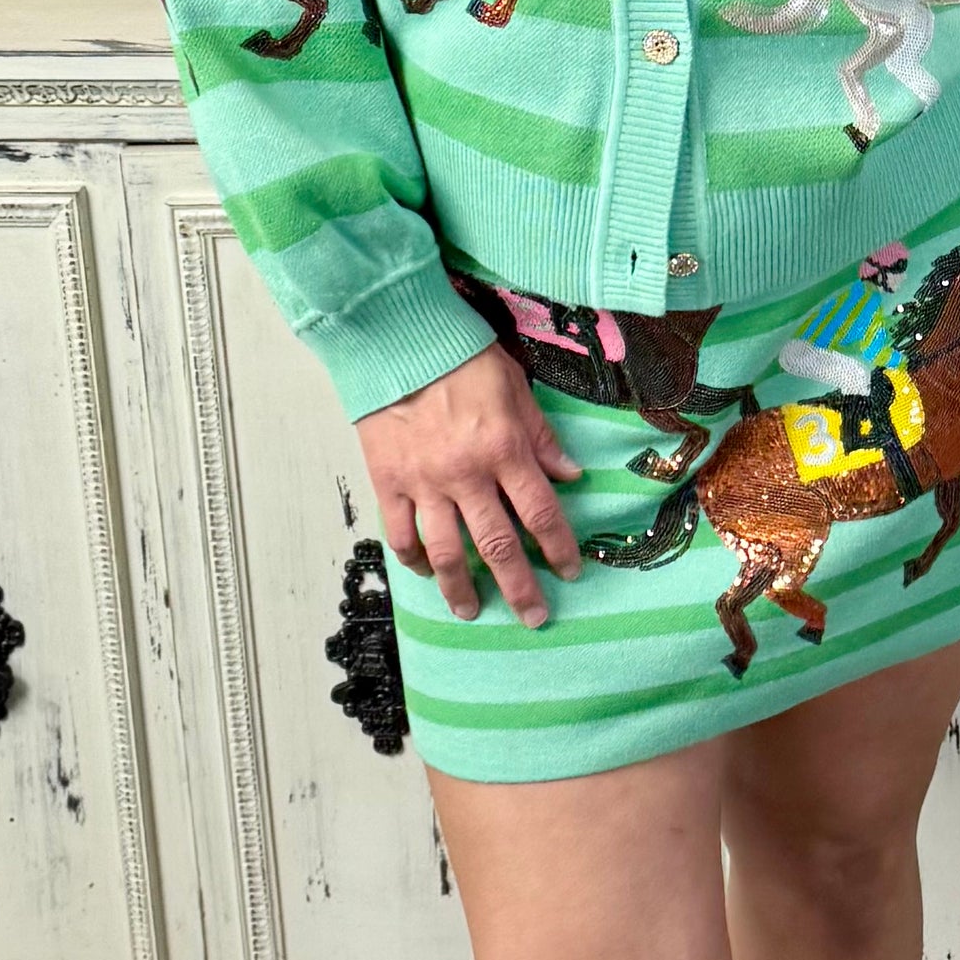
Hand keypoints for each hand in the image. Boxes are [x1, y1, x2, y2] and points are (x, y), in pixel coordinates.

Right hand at [356, 342, 581, 627]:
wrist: (396, 342)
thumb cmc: (462, 358)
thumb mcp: (516, 389)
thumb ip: (541, 438)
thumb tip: (571, 476)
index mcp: (504, 449)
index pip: (540, 512)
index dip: (559, 548)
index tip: (571, 572)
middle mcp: (466, 475)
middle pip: (497, 546)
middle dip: (519, 587)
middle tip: (534, 617)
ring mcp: (424, 483)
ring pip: (446, 552)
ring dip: (461, 588)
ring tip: (471, 611)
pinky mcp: (388, 483)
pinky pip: (401, 534)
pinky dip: (414, 559)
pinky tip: (425, 571)